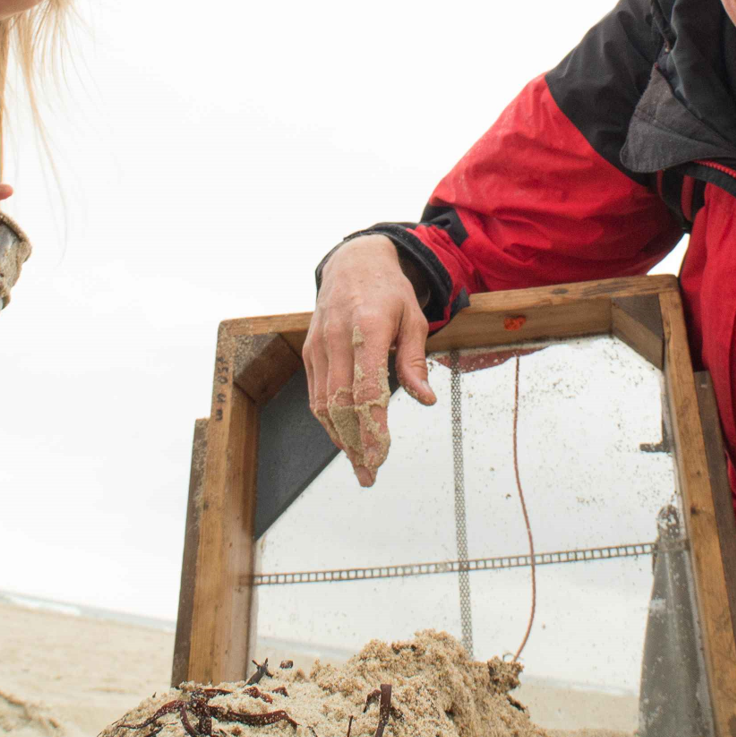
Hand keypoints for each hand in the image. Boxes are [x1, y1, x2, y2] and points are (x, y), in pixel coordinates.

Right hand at [303, 235, 434, 485]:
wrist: (353, 263)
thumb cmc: (389, 293)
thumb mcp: (413, 319)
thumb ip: (415, 361)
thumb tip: (425, 399)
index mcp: (368, 328)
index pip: (367, 389)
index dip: (372, 427)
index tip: (381, 454)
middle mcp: (338, 338)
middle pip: (341, 404)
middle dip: (355, 444)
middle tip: (369, 473)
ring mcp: (319, 346)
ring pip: (323, 404)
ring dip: (340, 438)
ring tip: (358, 464)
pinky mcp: (309, 352)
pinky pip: (316, 394)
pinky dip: (329, 421)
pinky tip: (344, 438)